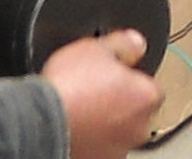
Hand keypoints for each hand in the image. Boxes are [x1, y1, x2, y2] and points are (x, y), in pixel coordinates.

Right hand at [41, 30, 160, 158]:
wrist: (41, 122)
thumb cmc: (69, 88)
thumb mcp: (96, 47)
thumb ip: (123, 44)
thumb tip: (135, 43)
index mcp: (146, 97)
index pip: (150, 85)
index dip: (130, 77)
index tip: (113, 74)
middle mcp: (139, 128)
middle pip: (135, 111)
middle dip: (118, 102)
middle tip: (94, 90)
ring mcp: (117, 149)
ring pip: (116, 131)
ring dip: (104, 122)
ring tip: (79, 108)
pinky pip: (97, 146)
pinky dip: (89, 138)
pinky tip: (73, 125)